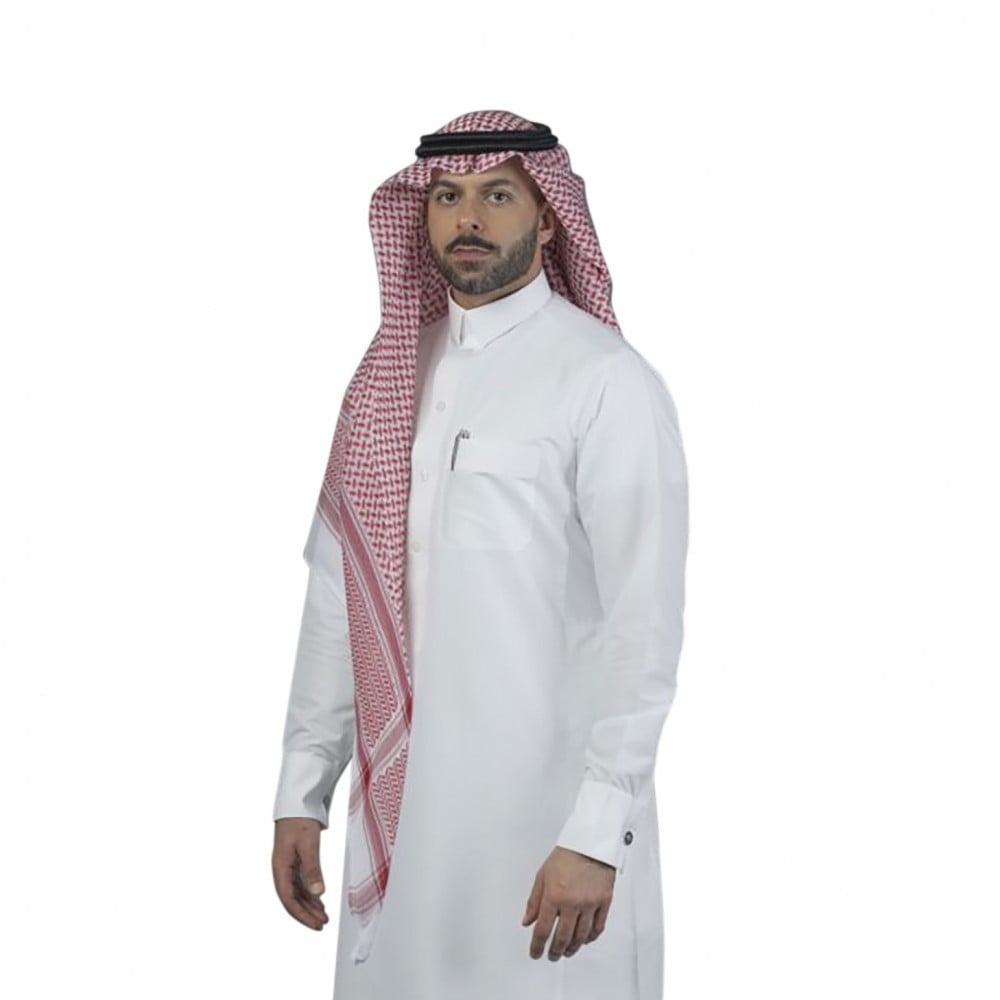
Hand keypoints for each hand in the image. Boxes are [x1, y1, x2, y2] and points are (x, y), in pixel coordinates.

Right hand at [272, 817, 329, 929]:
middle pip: (292, 899)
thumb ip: (313, 869)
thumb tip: (318, 893)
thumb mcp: (308, 844)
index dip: (302, 915)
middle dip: (306, 914)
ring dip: (309, 905)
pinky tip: (319, 900)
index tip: (316, 924)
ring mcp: (287, 865)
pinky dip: (310, 893)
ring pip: (297, 892)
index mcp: (280, 868)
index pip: (289, 899)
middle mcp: (282, 869)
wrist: (297, 802)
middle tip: (322, 925)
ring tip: (323, 916)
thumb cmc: (300, 820)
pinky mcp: (294, 860)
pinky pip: (300, 883)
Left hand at [521, 845, 615, 960]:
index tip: (535, 953)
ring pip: (581, 937)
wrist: (590, 842)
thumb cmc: (567, 855)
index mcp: (554, 895)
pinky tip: (584, 940)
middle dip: (555, 951)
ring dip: (572, 948)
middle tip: (552, 956)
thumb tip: (527, 921)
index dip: (537, 945)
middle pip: (562, 937)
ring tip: (566, 952)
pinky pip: (598, 928)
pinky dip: (590, 938)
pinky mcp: (604, 902)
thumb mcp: (543, 875)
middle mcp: (572, 903)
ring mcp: (590, 904)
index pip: (543, 929)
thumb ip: (534, 900)